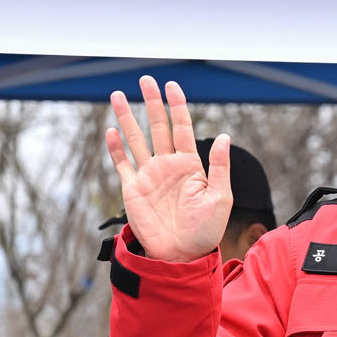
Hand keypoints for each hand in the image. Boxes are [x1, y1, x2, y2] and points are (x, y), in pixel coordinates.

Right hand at [104, 76, 231, 263]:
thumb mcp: (220, 197)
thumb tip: (224, 136)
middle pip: (158, 127)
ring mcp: (149, 176)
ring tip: (118, 95)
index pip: (182, 128)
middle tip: (145, 80)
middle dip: (152, 103)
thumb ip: (220, 166)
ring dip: (128, 118)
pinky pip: (122, 164)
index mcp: (190, 165)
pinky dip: (116, 148)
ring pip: (136, 140)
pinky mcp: (133, 190)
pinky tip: (112, 130)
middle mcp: (168, 166)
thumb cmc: (205, 231)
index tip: (172, 85)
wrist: (181, 256)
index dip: (177, 106)